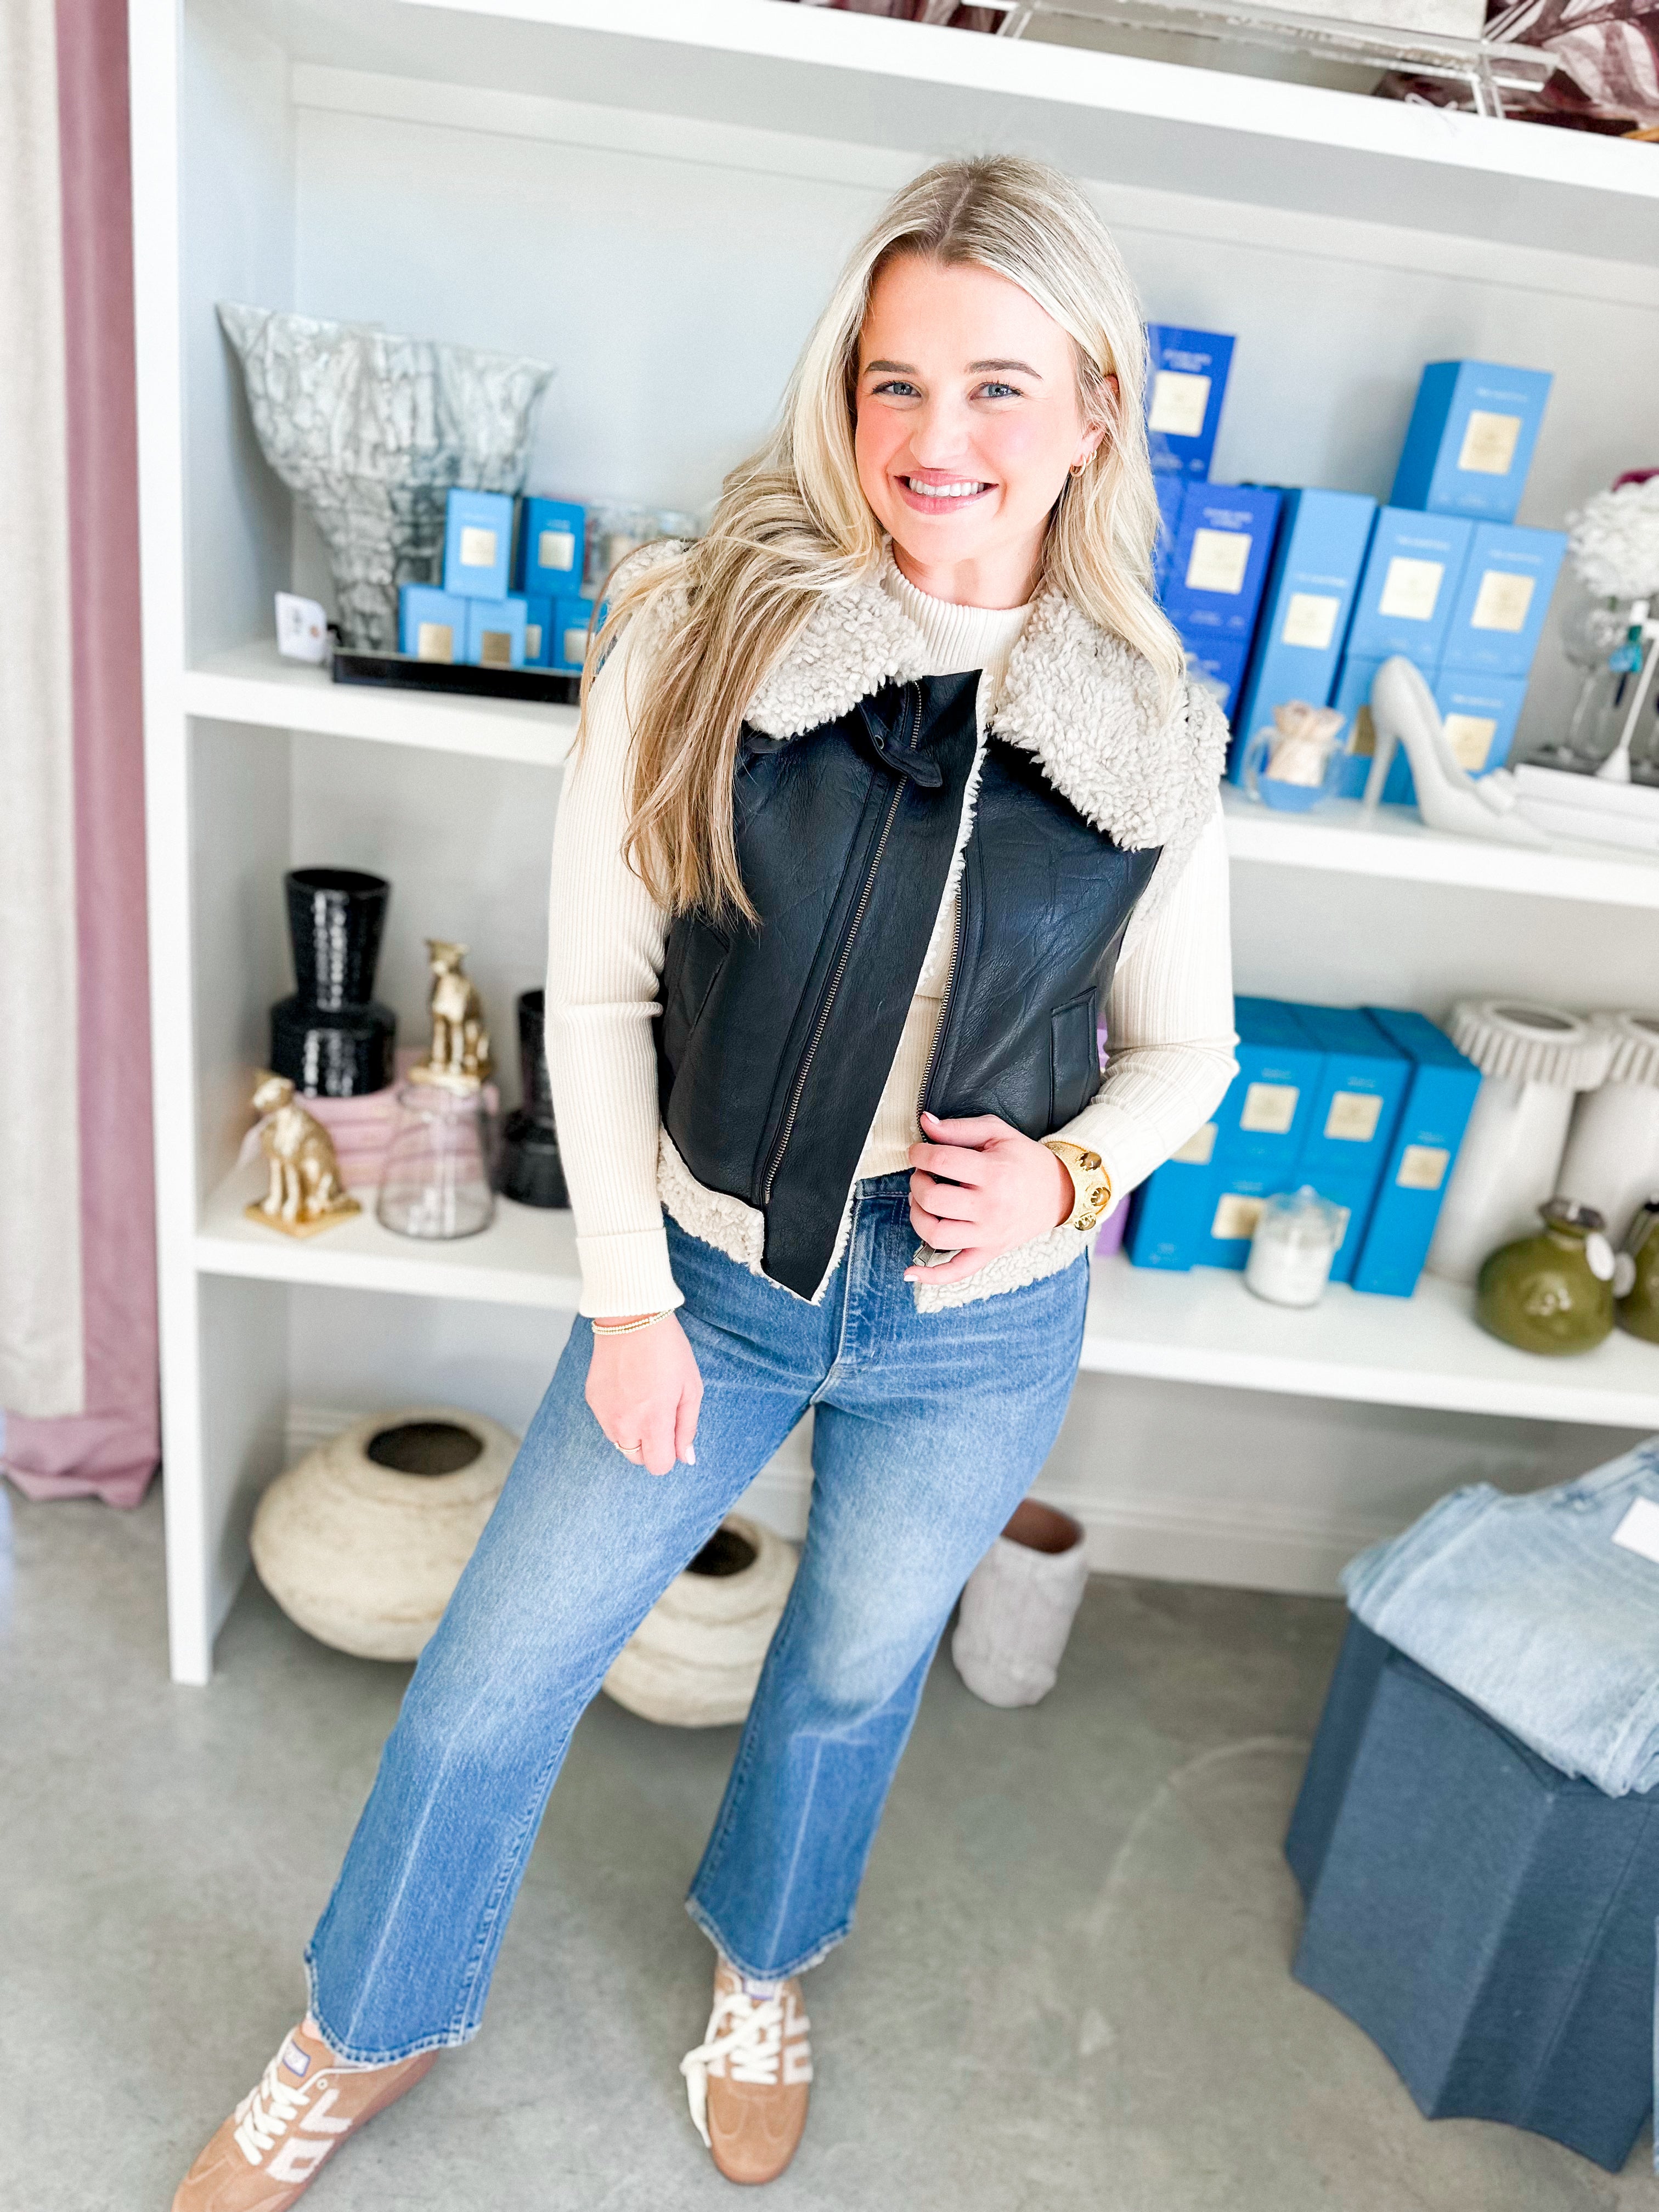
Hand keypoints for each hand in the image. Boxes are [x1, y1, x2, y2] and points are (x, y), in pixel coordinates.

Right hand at [585, 1312, 702, 1476]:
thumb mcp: (690, 1388)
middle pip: (636, 1459)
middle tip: (658, 1413)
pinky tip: (627, 1388)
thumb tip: (686, 1458)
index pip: (658, 1466)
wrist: (631, 1317)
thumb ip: (687, 1428)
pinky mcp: (592, 1400)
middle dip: (650, 1445)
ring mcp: (604, 1413)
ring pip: (620, 1442)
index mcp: (653, 1422)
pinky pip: (606, 1421)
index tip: (672, 1435)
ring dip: (632, 1431)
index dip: (668, 1455)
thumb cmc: (668, 1350)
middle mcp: (625, 1423)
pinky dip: (617, 1414)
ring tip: (642, 1398)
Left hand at [904, 1110, 1073, 1286]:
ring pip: (936, 1234)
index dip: (919, 1154)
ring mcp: (989, 1234)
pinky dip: (932, 1275)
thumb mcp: (997, 1133)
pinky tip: (910, 1272)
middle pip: (933, 1199)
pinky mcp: (989, 1252)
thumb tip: (924, 1123)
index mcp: (993, 1173)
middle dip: (917, 1182)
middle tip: (922, 1174)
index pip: (941, 1162)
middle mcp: (990, 1207)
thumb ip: (959, 1128)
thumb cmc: (1025, 1160)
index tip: (918, 1152)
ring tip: (922, 1201)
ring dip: (918, 1215)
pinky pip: (957, 1271)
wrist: (1060, 1191)